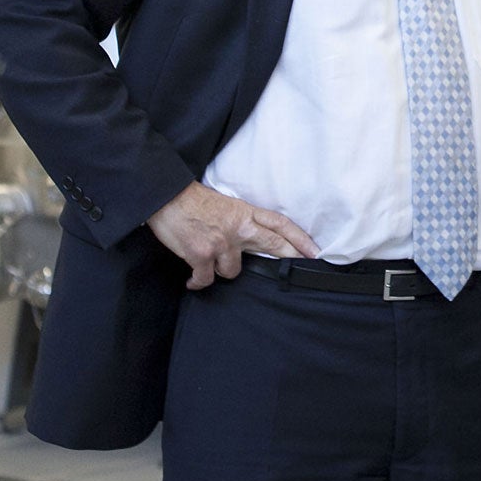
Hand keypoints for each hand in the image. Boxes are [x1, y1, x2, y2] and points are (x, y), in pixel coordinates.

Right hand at [147, 181, 317, 290]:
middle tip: (304, 267)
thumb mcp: (226, 205)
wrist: (166, 198)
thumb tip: (255, 240)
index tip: (314, 250)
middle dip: (290, 257)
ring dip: (222, 270)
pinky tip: (192, 280)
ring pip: (234, 271)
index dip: (299, 238)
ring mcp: (221, 243)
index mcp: (244, 212)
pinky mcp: (201, 255)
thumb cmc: (193, 202)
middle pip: (273, 245)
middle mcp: (238, 228)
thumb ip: (242, 222)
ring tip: (210, 264)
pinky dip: (198, 282)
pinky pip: (206, 279)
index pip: (280, 224)